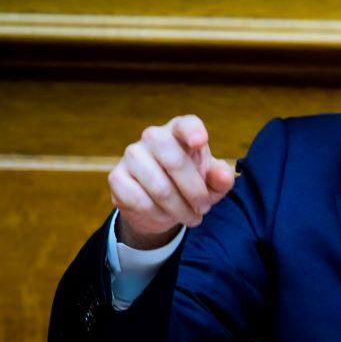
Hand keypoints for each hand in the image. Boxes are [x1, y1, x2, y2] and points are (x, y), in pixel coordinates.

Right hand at [108, 114, 234, 248]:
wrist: (160, 206)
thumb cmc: (190, 185)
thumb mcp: (212, 184)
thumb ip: (221, 178)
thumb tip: (223, 174)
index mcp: (180, 132)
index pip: (186, 124)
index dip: (193, 131)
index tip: (200, 142)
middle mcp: (153, 137)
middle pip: (175, 160)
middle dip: (194, 192)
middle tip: (203, 208)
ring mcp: (132, 155)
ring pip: (159, 187)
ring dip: (179, 209)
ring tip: (190, 216)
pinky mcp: (116, 177)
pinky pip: (139, 201)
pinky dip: (158, 215)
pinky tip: (165, 216)